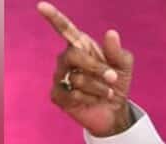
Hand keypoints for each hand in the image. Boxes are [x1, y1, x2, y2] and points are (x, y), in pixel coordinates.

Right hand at [38, 2, 134, 136]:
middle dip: (96, 68)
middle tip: (113, 78)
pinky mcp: (58, 95)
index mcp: (81, 45)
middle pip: (73, 55)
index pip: (65, 29)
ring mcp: (60, 77)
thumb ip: (117, 51)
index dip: (53, 17)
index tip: (41, 6)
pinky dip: (89, 99)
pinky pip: (72, 95)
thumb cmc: (117, 83)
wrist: (115, 110)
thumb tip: (111, 33)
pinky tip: (93, 100)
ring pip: (77, 78)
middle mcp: (66, 58)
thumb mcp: (123, 66)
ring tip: (107, 93)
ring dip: (99, 88)